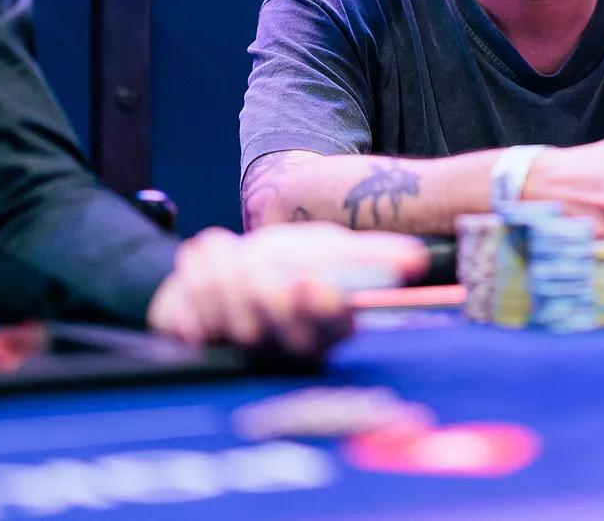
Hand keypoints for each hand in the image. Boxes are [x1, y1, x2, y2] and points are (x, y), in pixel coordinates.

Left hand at [146, 222, 428, 354]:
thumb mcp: (329, 250)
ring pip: (225, 304)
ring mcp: (236, 352)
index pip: (329, 328)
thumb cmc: (286, 260)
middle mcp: (284, 351)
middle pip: (271, 315)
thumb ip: (370, 255)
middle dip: (259, 273)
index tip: (309, 279)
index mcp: (324, 330)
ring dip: (222, 263)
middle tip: (255, 255)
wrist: (225, 265)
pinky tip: (198, 269)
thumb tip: (417, 259)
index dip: (318, 306)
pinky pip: (187, 310)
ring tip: (225, 251)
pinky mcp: (195, 347)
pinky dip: (192, 273)